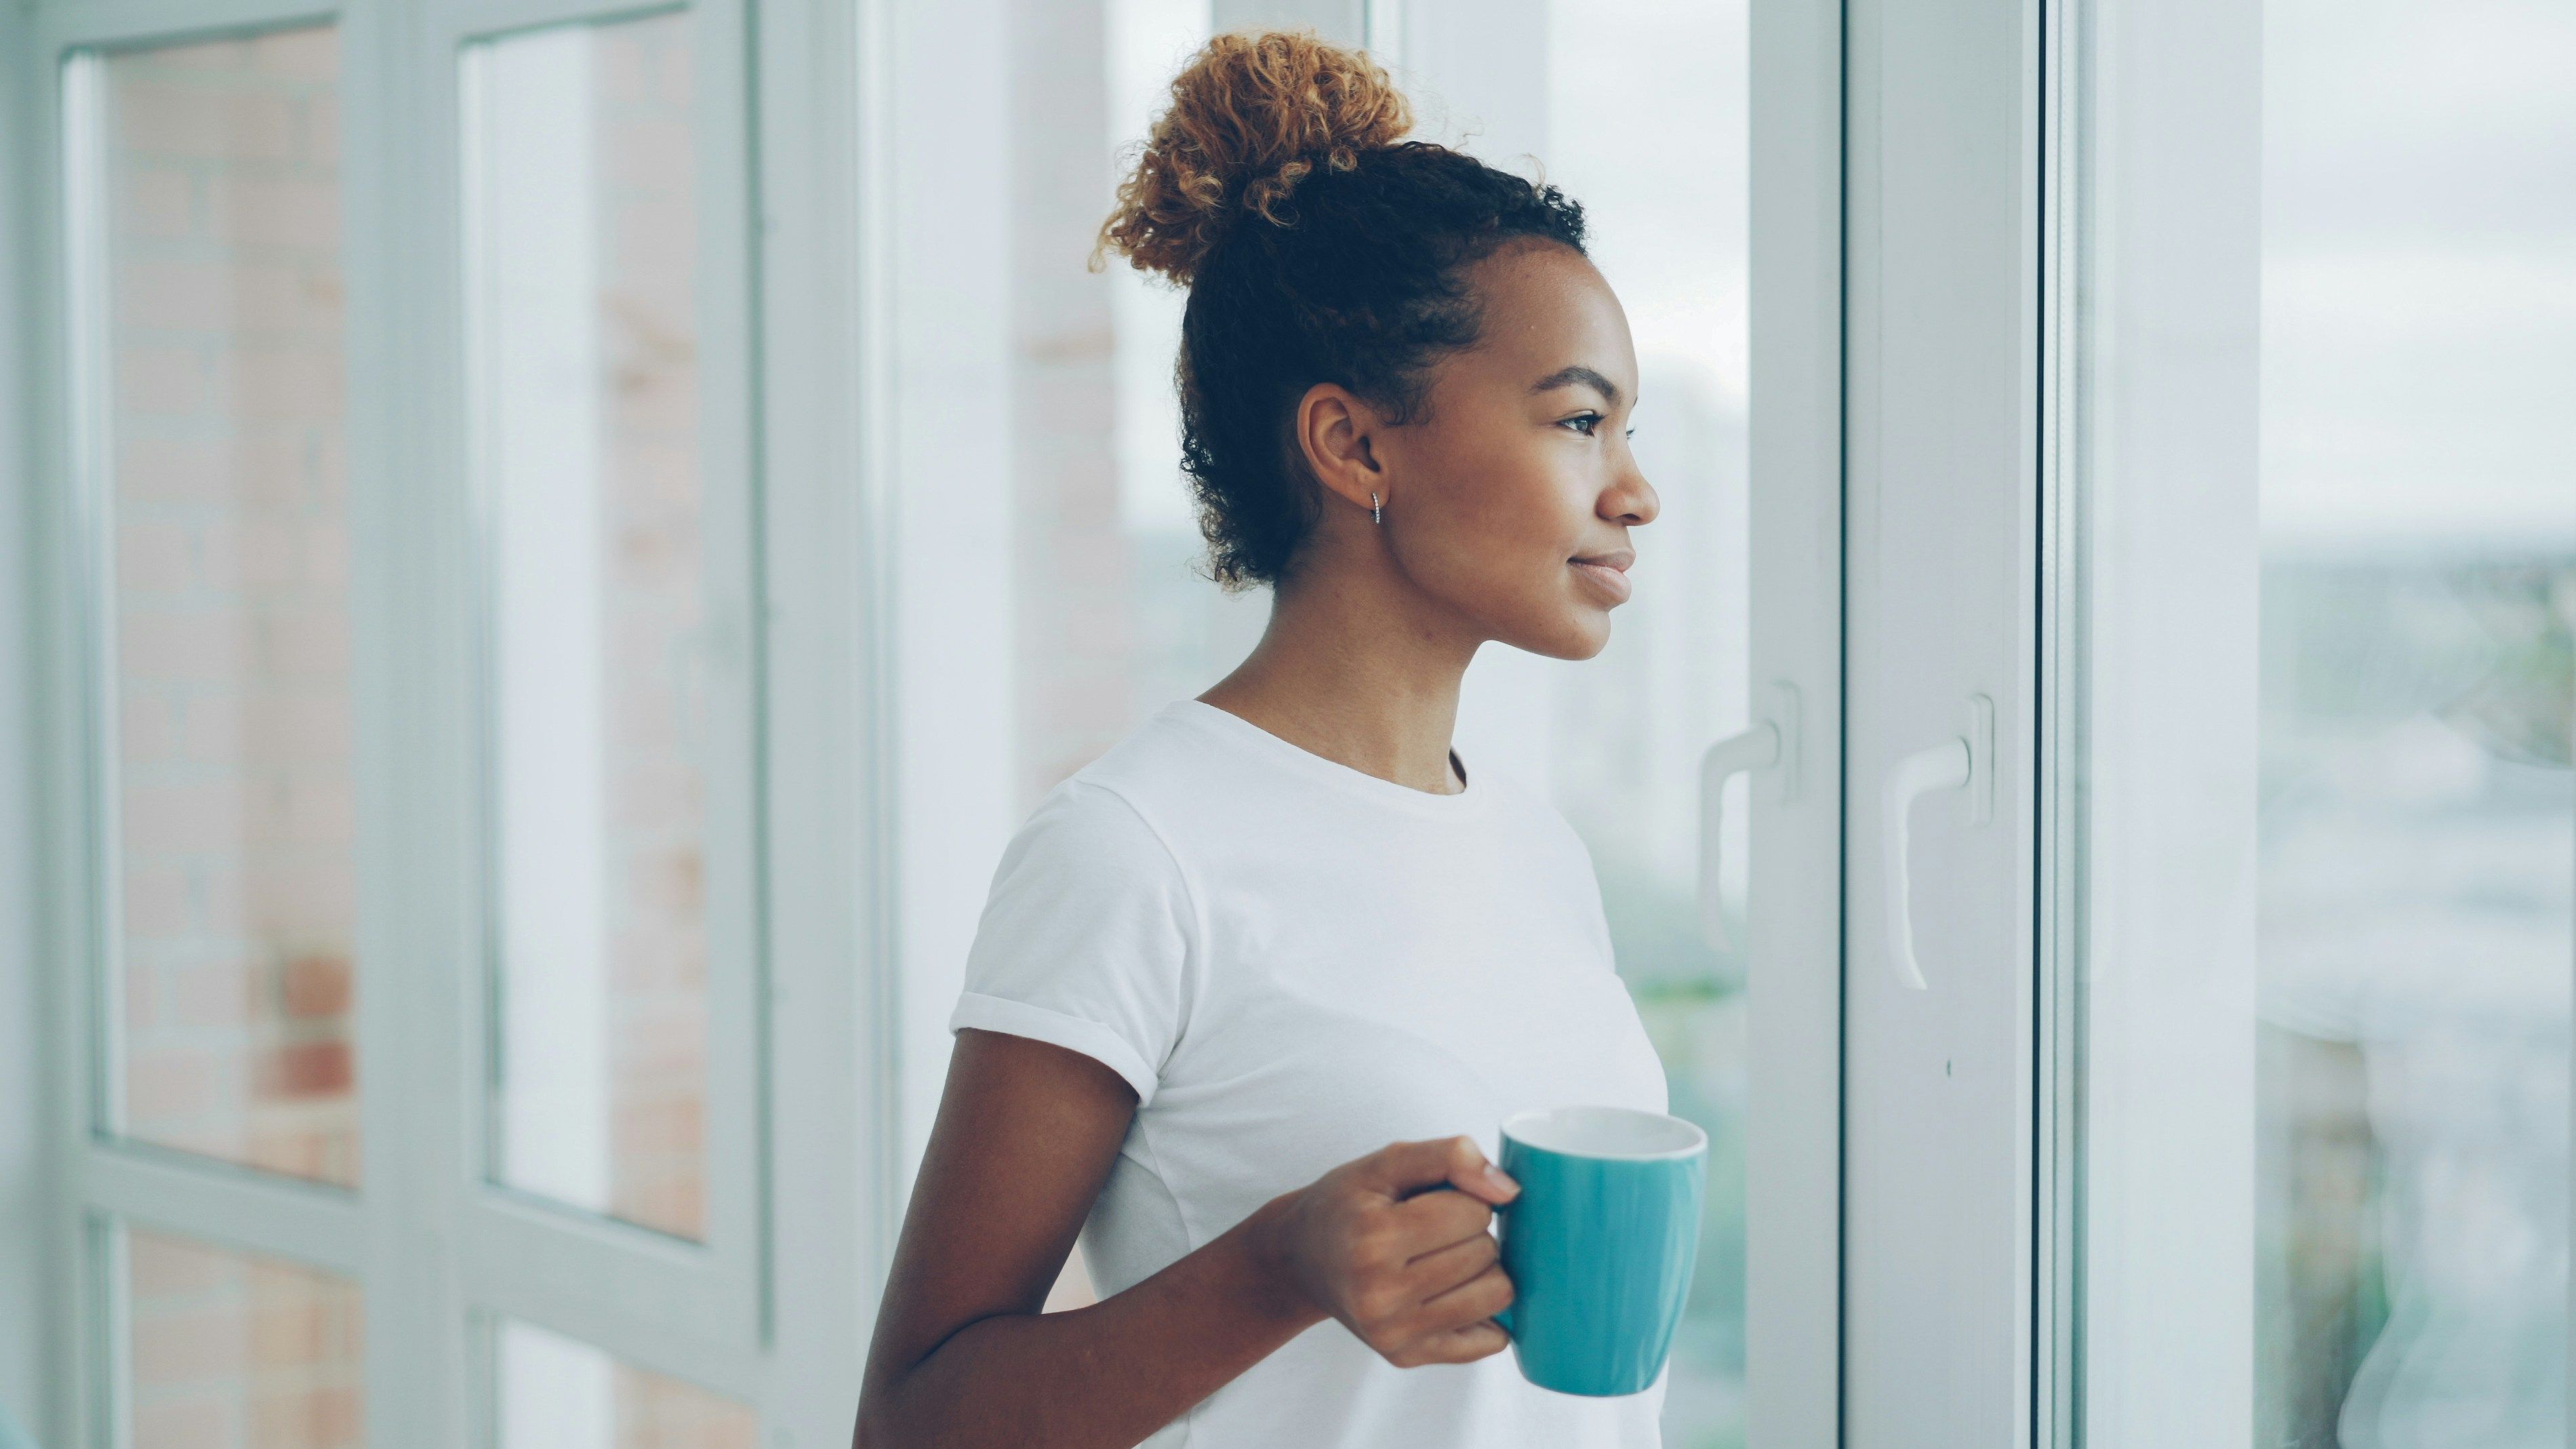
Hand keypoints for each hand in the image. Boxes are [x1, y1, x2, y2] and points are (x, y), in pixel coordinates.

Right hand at [1254, 1136, 1520, 1367]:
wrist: (1299, 1259)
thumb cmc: (1347, 1205)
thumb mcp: (1387, 1162)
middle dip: (1473, 1233)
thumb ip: (1449, 1156)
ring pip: (1496, 1295)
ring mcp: (1393, 1333)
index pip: (1473, 1213)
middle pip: (1485, 1253)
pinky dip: (1484, 1313)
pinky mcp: (1406, 1357)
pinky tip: (1454, 1293)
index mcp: (1374, 1238)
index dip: (1465, 1199)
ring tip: (1447, 1259)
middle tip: (1436, 1231)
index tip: (1435, 1202)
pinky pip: (1489, 1340)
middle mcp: (1380, 1293)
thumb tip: (1508, 1191)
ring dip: (1484, 1270)